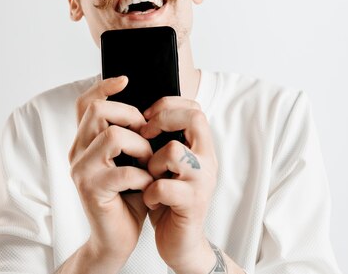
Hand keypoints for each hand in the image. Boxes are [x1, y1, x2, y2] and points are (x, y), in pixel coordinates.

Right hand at [68, 76, 153, 268]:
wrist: (117, 237)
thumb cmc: (128, 196)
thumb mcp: (131, 159)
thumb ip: (131, 134)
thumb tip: (150, 107)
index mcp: (85, 141)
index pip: (86, 103)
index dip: (103, 86)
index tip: (126, 79)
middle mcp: (77, 151)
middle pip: (98, 111)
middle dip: (131, 116)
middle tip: (148, 134)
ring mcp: (81, 170)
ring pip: (112, 135)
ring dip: (141, 146)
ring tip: (149, 162)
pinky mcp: (91, 190)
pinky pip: (123, 171)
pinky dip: (143, 176)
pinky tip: (148, 185)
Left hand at [140, 97, 218, 273]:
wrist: (181, 243)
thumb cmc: (168, 200)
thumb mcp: (167, 166)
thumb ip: (162, 142)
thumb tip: (139, 114)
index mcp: (201, 148)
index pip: (195, 108)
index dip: (169, 105)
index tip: (147, 116)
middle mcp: (207, 161)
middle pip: (194, 118)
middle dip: (162, 121)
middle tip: (144, 135)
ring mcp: (202, 181)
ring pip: (174, 151)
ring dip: (152, 162)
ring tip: (149, 176)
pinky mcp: (192, 204)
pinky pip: (164, 186)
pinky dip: (150, 192)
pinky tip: (150, 199)